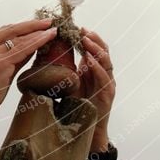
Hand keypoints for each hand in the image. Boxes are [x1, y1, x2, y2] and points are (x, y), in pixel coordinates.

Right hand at [0, 18, 56, 159]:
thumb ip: (12, 58)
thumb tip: (31, 48)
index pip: (4, 31)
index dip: (22, 26)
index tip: (36, 24)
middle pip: (12, 29)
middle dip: (32, 24)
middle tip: (48, 22)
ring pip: (18, 38)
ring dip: (37, 32)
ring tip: (51, 30)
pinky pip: (21, 49)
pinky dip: (35, 42)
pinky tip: (45, 39)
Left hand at [77, 28, 115, 148]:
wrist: (88, 131)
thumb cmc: (78, 107)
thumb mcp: (71, 83)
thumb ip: (68, 69)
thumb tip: (51, 53)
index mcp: (96, 70)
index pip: (97, 49)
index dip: (89, 37)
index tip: (78, 27)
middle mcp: (105, 75)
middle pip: (104, 51)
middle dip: (94, 39)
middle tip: (82, 30)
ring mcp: (108, 84)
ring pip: (106, 62)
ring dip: (96, 49)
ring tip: (85, 40)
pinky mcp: (108, 95)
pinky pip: (104, 78)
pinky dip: (97, 67)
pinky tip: (89, 60)